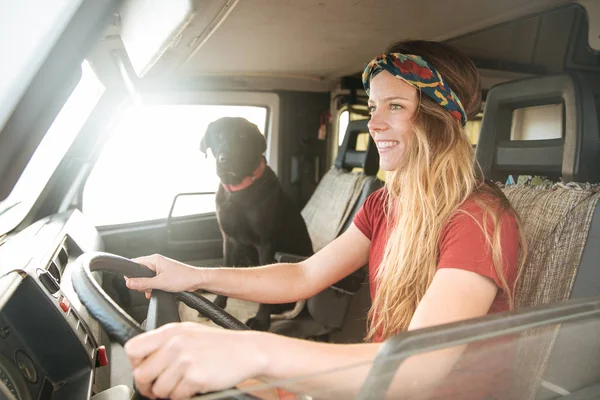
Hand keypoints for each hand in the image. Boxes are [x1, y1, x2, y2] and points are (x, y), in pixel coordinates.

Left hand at [124, 322, 268, 398]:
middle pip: (141, 374)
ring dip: (168, 392)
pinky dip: (184, 395)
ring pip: (158, 389)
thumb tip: (142, 358)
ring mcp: (185, 360)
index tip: (144, 370)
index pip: (133, 348)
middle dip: (148, 386)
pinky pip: (176, 396)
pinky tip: (194, 385)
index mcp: (170, 331)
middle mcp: (175, 344)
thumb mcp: (188, 332)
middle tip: (158, 388)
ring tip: (182, 384)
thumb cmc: (219, 344)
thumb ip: (164, 341)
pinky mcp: (195, 377)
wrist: (247, 351)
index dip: (135, 364)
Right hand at [125, 254, 201, 298]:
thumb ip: (143, 283)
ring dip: (147, 286)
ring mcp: (160, 269)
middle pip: (139, 272)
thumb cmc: (183, 278)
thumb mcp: (160, 283)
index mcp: (154, 259)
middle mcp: (156, 263)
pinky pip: (152, 281)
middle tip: (147, 288)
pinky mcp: (163, 275)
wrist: (196, 281)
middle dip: (141, 283)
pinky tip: (155, 292)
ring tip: (153, 290)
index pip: (135, 263)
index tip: (131, 283)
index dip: (131, 274)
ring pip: (146, 278)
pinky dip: (152, 287)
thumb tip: (129, 283)